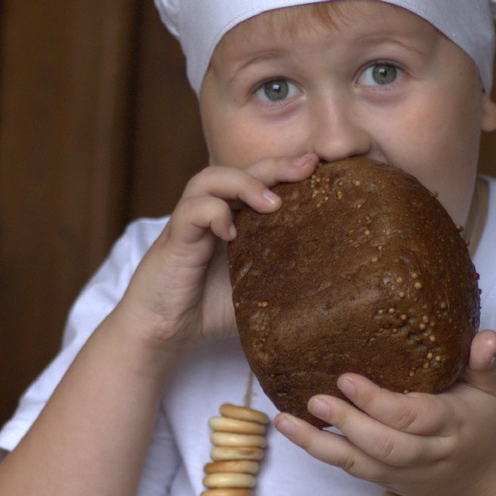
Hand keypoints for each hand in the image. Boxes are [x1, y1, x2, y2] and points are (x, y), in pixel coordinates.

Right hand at [111, 154, 318, 353]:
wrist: (163, 330)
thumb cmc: (207, 310)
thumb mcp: (258, 292)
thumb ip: (284, 279)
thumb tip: (332, 284)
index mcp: (233, 219)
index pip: (259, 182)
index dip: (286, 170)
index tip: (319, 167)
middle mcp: (212, 213)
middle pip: (240, 170)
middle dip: (275, 165)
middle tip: (308, 166)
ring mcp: (191, 222)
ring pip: (210, 179)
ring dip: (243, 184)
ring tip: (272, 203)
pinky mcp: (174, 238)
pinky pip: (191, 211)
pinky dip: (213, 213)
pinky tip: (231, 234)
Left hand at [277, 331, 495, 495]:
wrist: (488, 482)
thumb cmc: (489, 424)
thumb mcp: (495, 391)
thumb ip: (487, 363)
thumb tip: (486, 336)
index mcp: (451, 425)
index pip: (413, 417)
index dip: (378, 403)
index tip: (348, 378)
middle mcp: (425, 453)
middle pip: (383, 445)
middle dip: (347, 424)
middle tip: (316, 398)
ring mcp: (403, 471)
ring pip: (359, 463)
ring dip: (319, 445)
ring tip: (284, 421)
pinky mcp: (385, 479)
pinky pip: (350, 469)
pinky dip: (320, 452)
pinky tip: (292, 430)